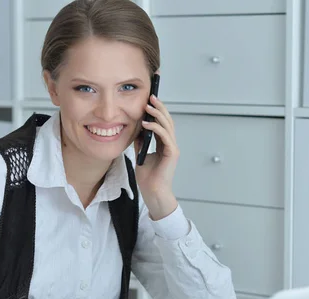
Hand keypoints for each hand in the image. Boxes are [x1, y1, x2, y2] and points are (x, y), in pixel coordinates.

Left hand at [134, 94, 179, 219]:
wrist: (152, 192)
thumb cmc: (148, 177)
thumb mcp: (140, 154)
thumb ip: (141, 142)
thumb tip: (136, 128)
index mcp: (164, 144)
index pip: (162, 122)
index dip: (157, 110)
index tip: (149, 100)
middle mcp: (170, 144)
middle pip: (167, 120)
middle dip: (159, 107)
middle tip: (151, 97)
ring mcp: (172, 148)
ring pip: (167, 125)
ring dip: (157, 114)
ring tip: (148, 106)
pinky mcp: (172, 153)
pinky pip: (164, 136)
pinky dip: (156, 128)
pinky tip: (146, 124)